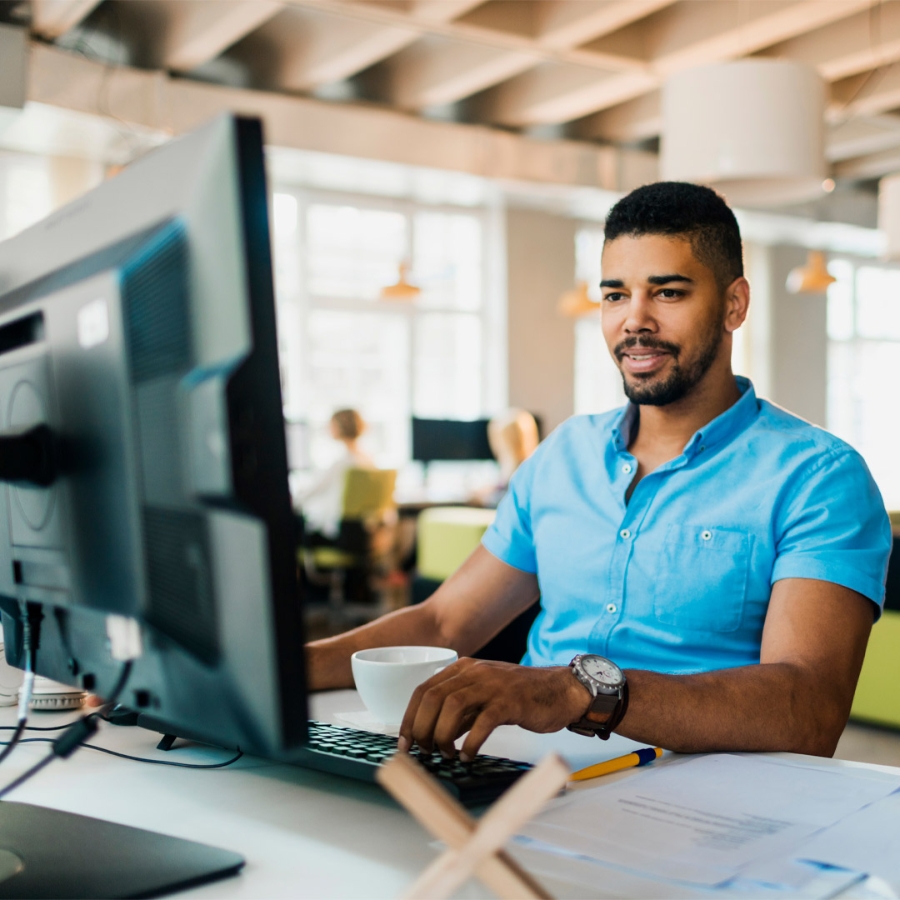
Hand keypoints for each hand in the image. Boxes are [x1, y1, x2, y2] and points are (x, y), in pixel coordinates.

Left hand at [397, 658, 591, 760]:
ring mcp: (492, 685)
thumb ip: (459, 712)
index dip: (409, 717)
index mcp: (463, 669)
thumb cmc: (521, 697)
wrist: (560, 690)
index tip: (404, 742)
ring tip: (445, 753)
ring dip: (442, 735)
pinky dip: (471, 743)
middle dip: (421, 728)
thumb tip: (432, 734)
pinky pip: (482, 722)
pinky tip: (468, 756)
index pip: (424, 690)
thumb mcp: (483, 697)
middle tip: (423, 752)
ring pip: (452, 707)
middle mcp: (474, 672)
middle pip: (433, 697)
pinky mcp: (510, 702)